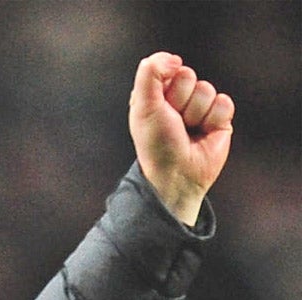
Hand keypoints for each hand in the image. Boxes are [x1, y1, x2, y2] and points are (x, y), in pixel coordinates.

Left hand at [129, 52, 233, 225]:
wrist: (177, 174)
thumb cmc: (156, 144)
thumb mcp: (143, 106)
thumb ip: (150, 74)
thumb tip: (173, 58)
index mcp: (155, 96)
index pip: (166, 68)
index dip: (163, 85)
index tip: (158, 105)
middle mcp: (177, 100)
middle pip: (188, 76)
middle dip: (180, 99)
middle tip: (173, 121)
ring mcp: (199, 109)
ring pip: (206, 89)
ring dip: (195, 112)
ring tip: (188, 130)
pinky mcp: (219, 119)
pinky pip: (224, 102)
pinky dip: (214, 118)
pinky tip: (204, 132)